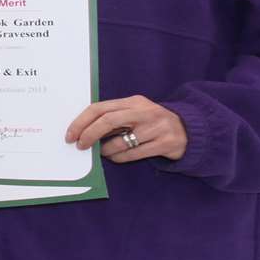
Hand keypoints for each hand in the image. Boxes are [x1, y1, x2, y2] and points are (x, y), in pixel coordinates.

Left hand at [67, 96, 187, 162]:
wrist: (189, 130)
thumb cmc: (152, 123)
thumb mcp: (135, 114)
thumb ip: (114, 118)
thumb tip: (83, 132)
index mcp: (133, 101)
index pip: (100, 108)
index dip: (81, 121)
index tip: (70, 134)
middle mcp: (144, 111)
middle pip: (108, 120)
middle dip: (89, 134)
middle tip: (80, 146)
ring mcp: (156, 127)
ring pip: (121, 141)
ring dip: (106, 150)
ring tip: (103, 153)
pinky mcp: (165, 143)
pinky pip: (134, 154)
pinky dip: (120, 158)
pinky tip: (116, 158)